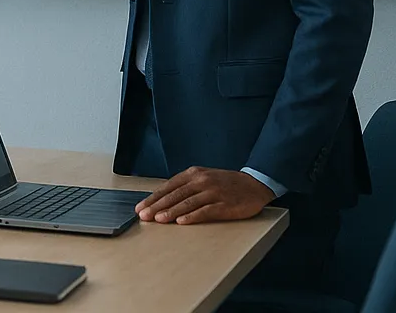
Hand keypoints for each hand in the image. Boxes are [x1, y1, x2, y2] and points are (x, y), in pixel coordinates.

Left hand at [135, 166, 275, 224]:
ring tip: (158, 219)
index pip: (168, 187)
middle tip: (144, 215)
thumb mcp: (203, 178)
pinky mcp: (225, 205)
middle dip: (157, 206)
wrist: (254, 184)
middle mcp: (201, 181)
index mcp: (193, 174)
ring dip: (171, 212)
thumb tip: (164, 199)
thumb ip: (186, 187)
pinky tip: (182, 221)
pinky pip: (205, 211)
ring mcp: (213, 193)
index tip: (140, 207)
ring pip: (187, 203)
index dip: (153, 198)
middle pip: (175, 195)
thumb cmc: (225, 183)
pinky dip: (192, 216)